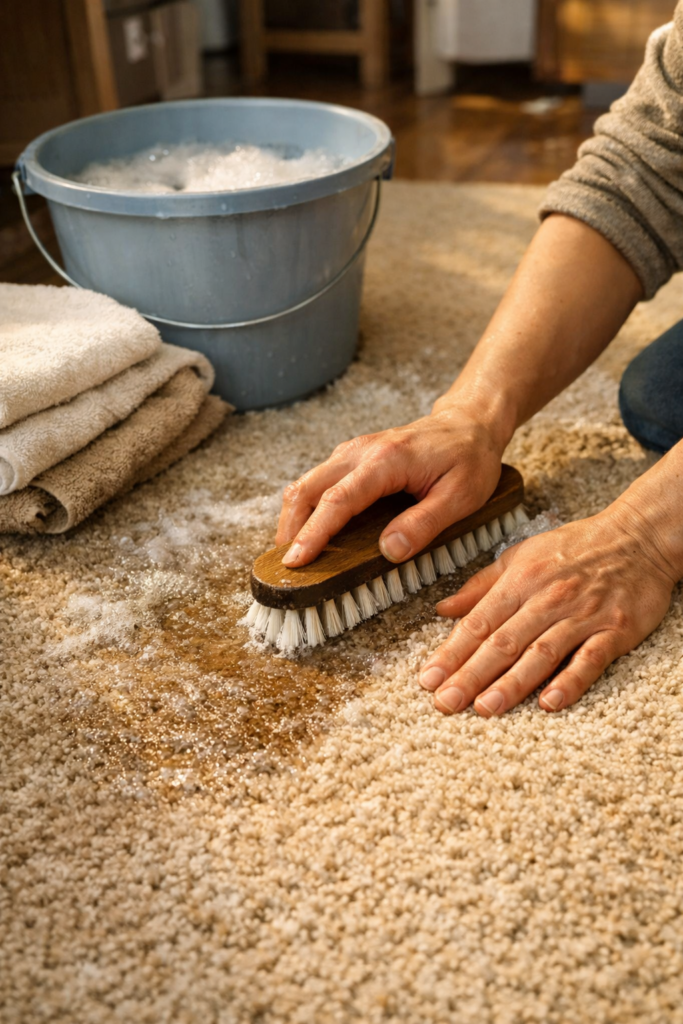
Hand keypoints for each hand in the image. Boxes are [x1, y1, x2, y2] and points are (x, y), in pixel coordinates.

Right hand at [275, 405, 504, 566]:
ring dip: (292, 520)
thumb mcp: (461, 496)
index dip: (314, 533)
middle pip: (307, 489)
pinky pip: (316, 483)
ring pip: (305, 484)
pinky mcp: (350, 459)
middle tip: (285, 567)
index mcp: (387, 460)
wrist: (468, 424)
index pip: (338, 500)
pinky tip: (308, 533)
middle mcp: (360, 451)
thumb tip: (389, 551)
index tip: (296, 561)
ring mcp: (351, 453)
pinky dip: (305, 509)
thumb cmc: (468, 459)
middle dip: (290, 529)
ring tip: (292, 555)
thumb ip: (424, 524)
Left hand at [419, 504, 677, 715]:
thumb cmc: (575, 548)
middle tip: (445, 703)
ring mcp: (583, 615)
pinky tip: (549, 703)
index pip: (479, 622)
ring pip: (541, 653)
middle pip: (503, 642)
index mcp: (521, 579)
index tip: (428, 679)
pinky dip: (570, 681)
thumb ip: (481, 585)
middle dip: (471, 675)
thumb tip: (442, 609)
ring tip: (485, 708)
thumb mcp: (521, 555)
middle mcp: (548, 598)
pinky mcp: (615, 630)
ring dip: (512, 683)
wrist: (639, 536)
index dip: (451, 652)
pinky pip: (590, 659)